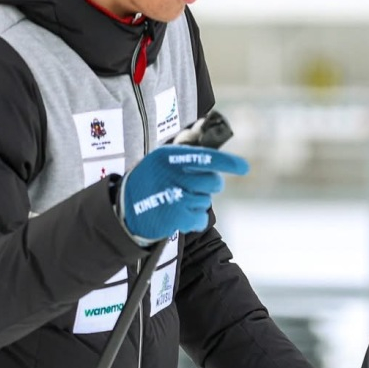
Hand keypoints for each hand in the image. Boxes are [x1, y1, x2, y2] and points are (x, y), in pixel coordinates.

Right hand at [116, 145, 248, 243]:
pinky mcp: (175, 216)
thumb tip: (213, 146)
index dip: (228, 162)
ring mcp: (174, 195)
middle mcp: (173, 173)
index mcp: (169, 156)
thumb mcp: (161, 161)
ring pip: (206, 201)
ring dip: (196, 204)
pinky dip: (194, 221)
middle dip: (208, 187)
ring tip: (176, 202)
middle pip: (213, 181)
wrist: (123, 210)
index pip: (205, 157)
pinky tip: (179, 216)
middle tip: (190, 189)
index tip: (245, 167)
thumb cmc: (149, 183)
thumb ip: (186, 155)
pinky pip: (200, 218)